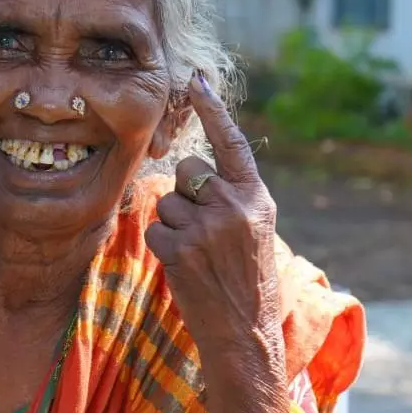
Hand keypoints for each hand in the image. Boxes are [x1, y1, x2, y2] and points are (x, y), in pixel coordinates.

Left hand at [144, 71, 283, 380]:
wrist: (245, 332)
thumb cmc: (247, 281)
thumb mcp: (255, 231)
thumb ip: (231, 197)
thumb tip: (193, 171)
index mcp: (257, 198)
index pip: (232, 143)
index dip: (213, 110)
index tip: (196, 80)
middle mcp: (234, 206)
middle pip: (188, 171)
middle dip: (186, 193)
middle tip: (204, 229)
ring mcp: (207, 226)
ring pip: (166, 201)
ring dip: (173, 225)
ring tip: (198, 255)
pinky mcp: (181, 248)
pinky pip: (154, 229)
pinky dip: (163, 246)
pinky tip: (185, 267)